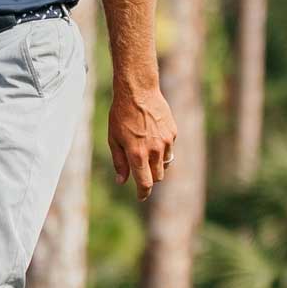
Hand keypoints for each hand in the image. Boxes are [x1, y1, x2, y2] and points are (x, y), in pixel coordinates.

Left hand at [110, 85, 176, 200]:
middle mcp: (154, 150)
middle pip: (157, 176)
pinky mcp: (173, 132)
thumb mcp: (114, 139)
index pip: (145, 183)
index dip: (143, 193)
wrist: (138, 91)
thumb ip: (120, 162)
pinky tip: (153, 136)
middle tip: (141, 171)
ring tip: (146, 152)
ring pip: (165, 164)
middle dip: (149, 177)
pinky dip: (162, 149)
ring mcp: (166, 141)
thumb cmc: (121, 115)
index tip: (140, 196)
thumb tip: (121, 181)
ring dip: (157, 164)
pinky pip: (169, 148)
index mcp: (137, 154)